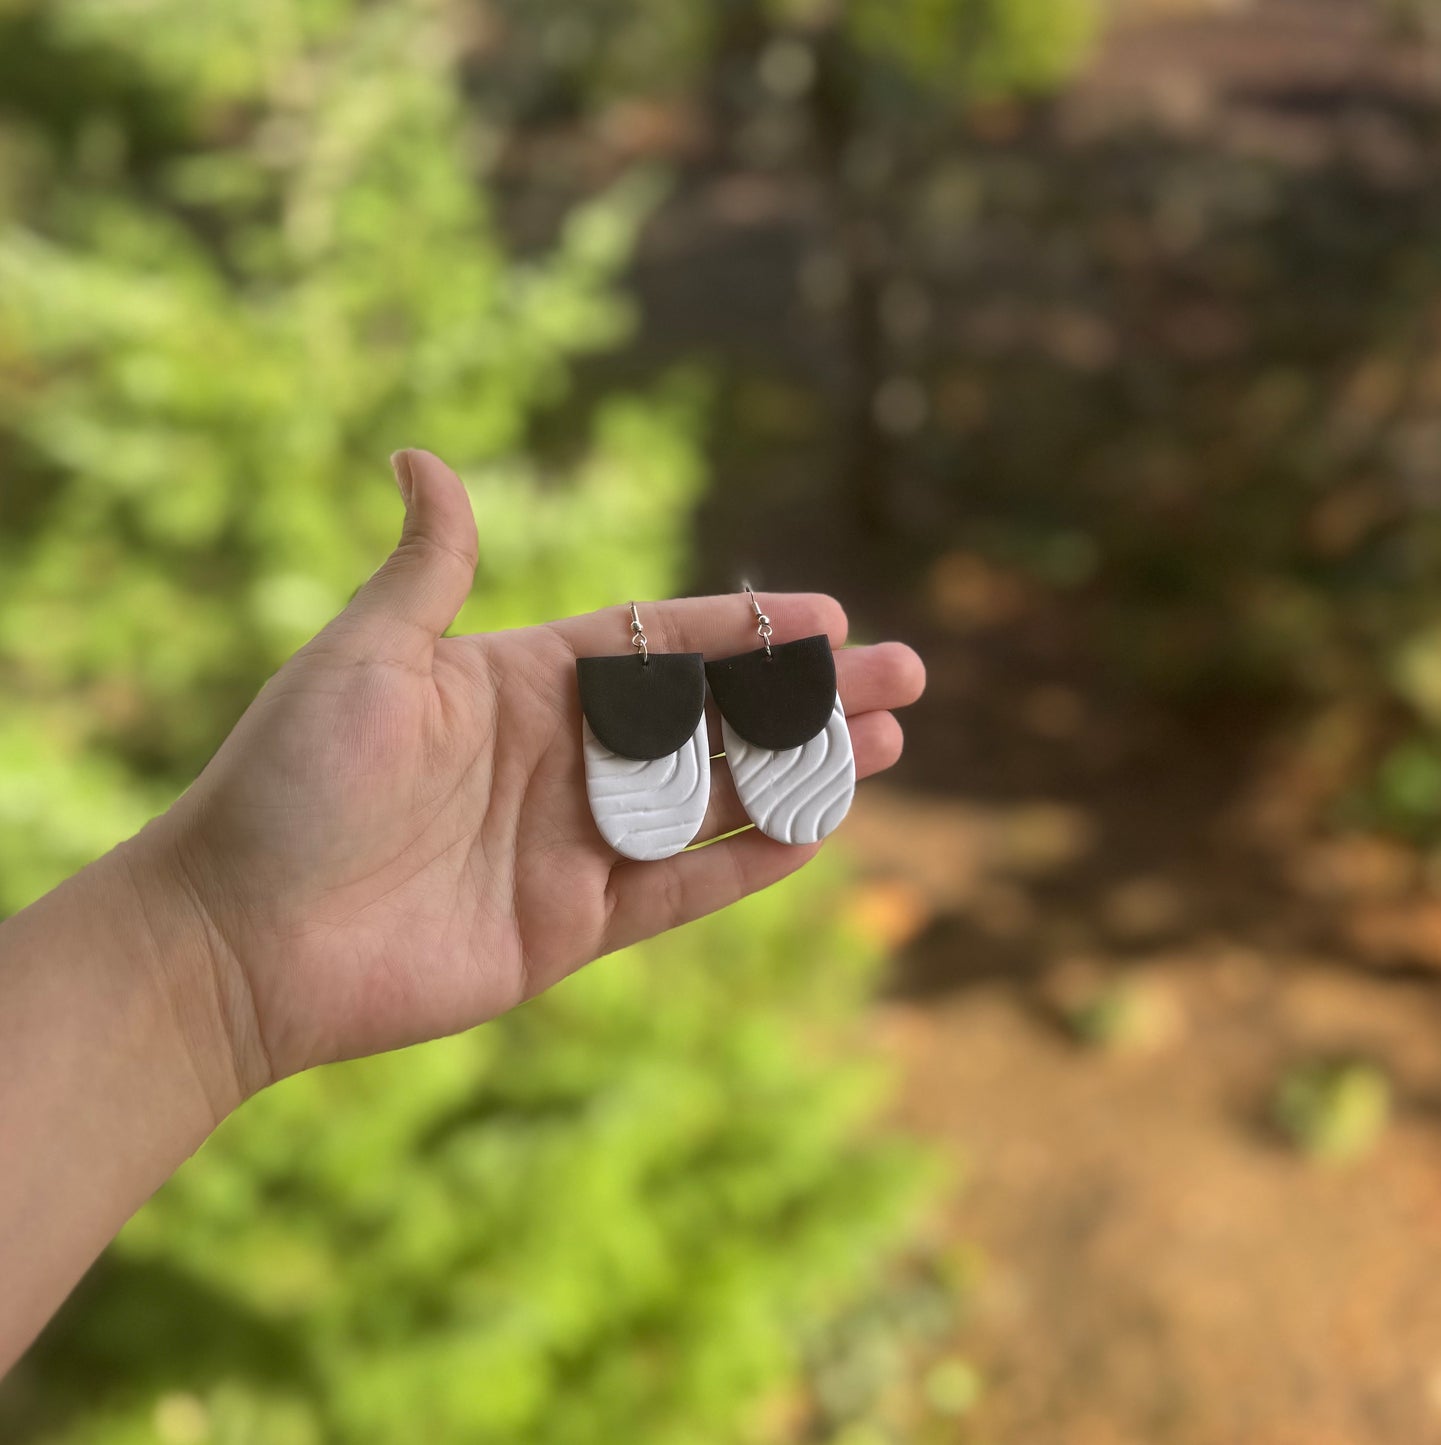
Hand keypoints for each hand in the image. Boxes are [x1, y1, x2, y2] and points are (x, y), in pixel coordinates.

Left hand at [143, 450, 925, 1102]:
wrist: (238, 936)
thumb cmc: (289, 782)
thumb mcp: (363, 656)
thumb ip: (428, 568)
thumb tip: (424, 455)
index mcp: (521, 683)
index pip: (660, 646)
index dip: (746, 631)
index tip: (829, 616)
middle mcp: (561, 759)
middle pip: (714, 720)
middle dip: (809, 698)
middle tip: (905, 676)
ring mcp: (573, 845)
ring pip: (716, 800)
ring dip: (804, 771)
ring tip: (889, 747)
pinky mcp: (572, 926)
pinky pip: (683, 888)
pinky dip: (750, 863)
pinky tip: (819, 829)